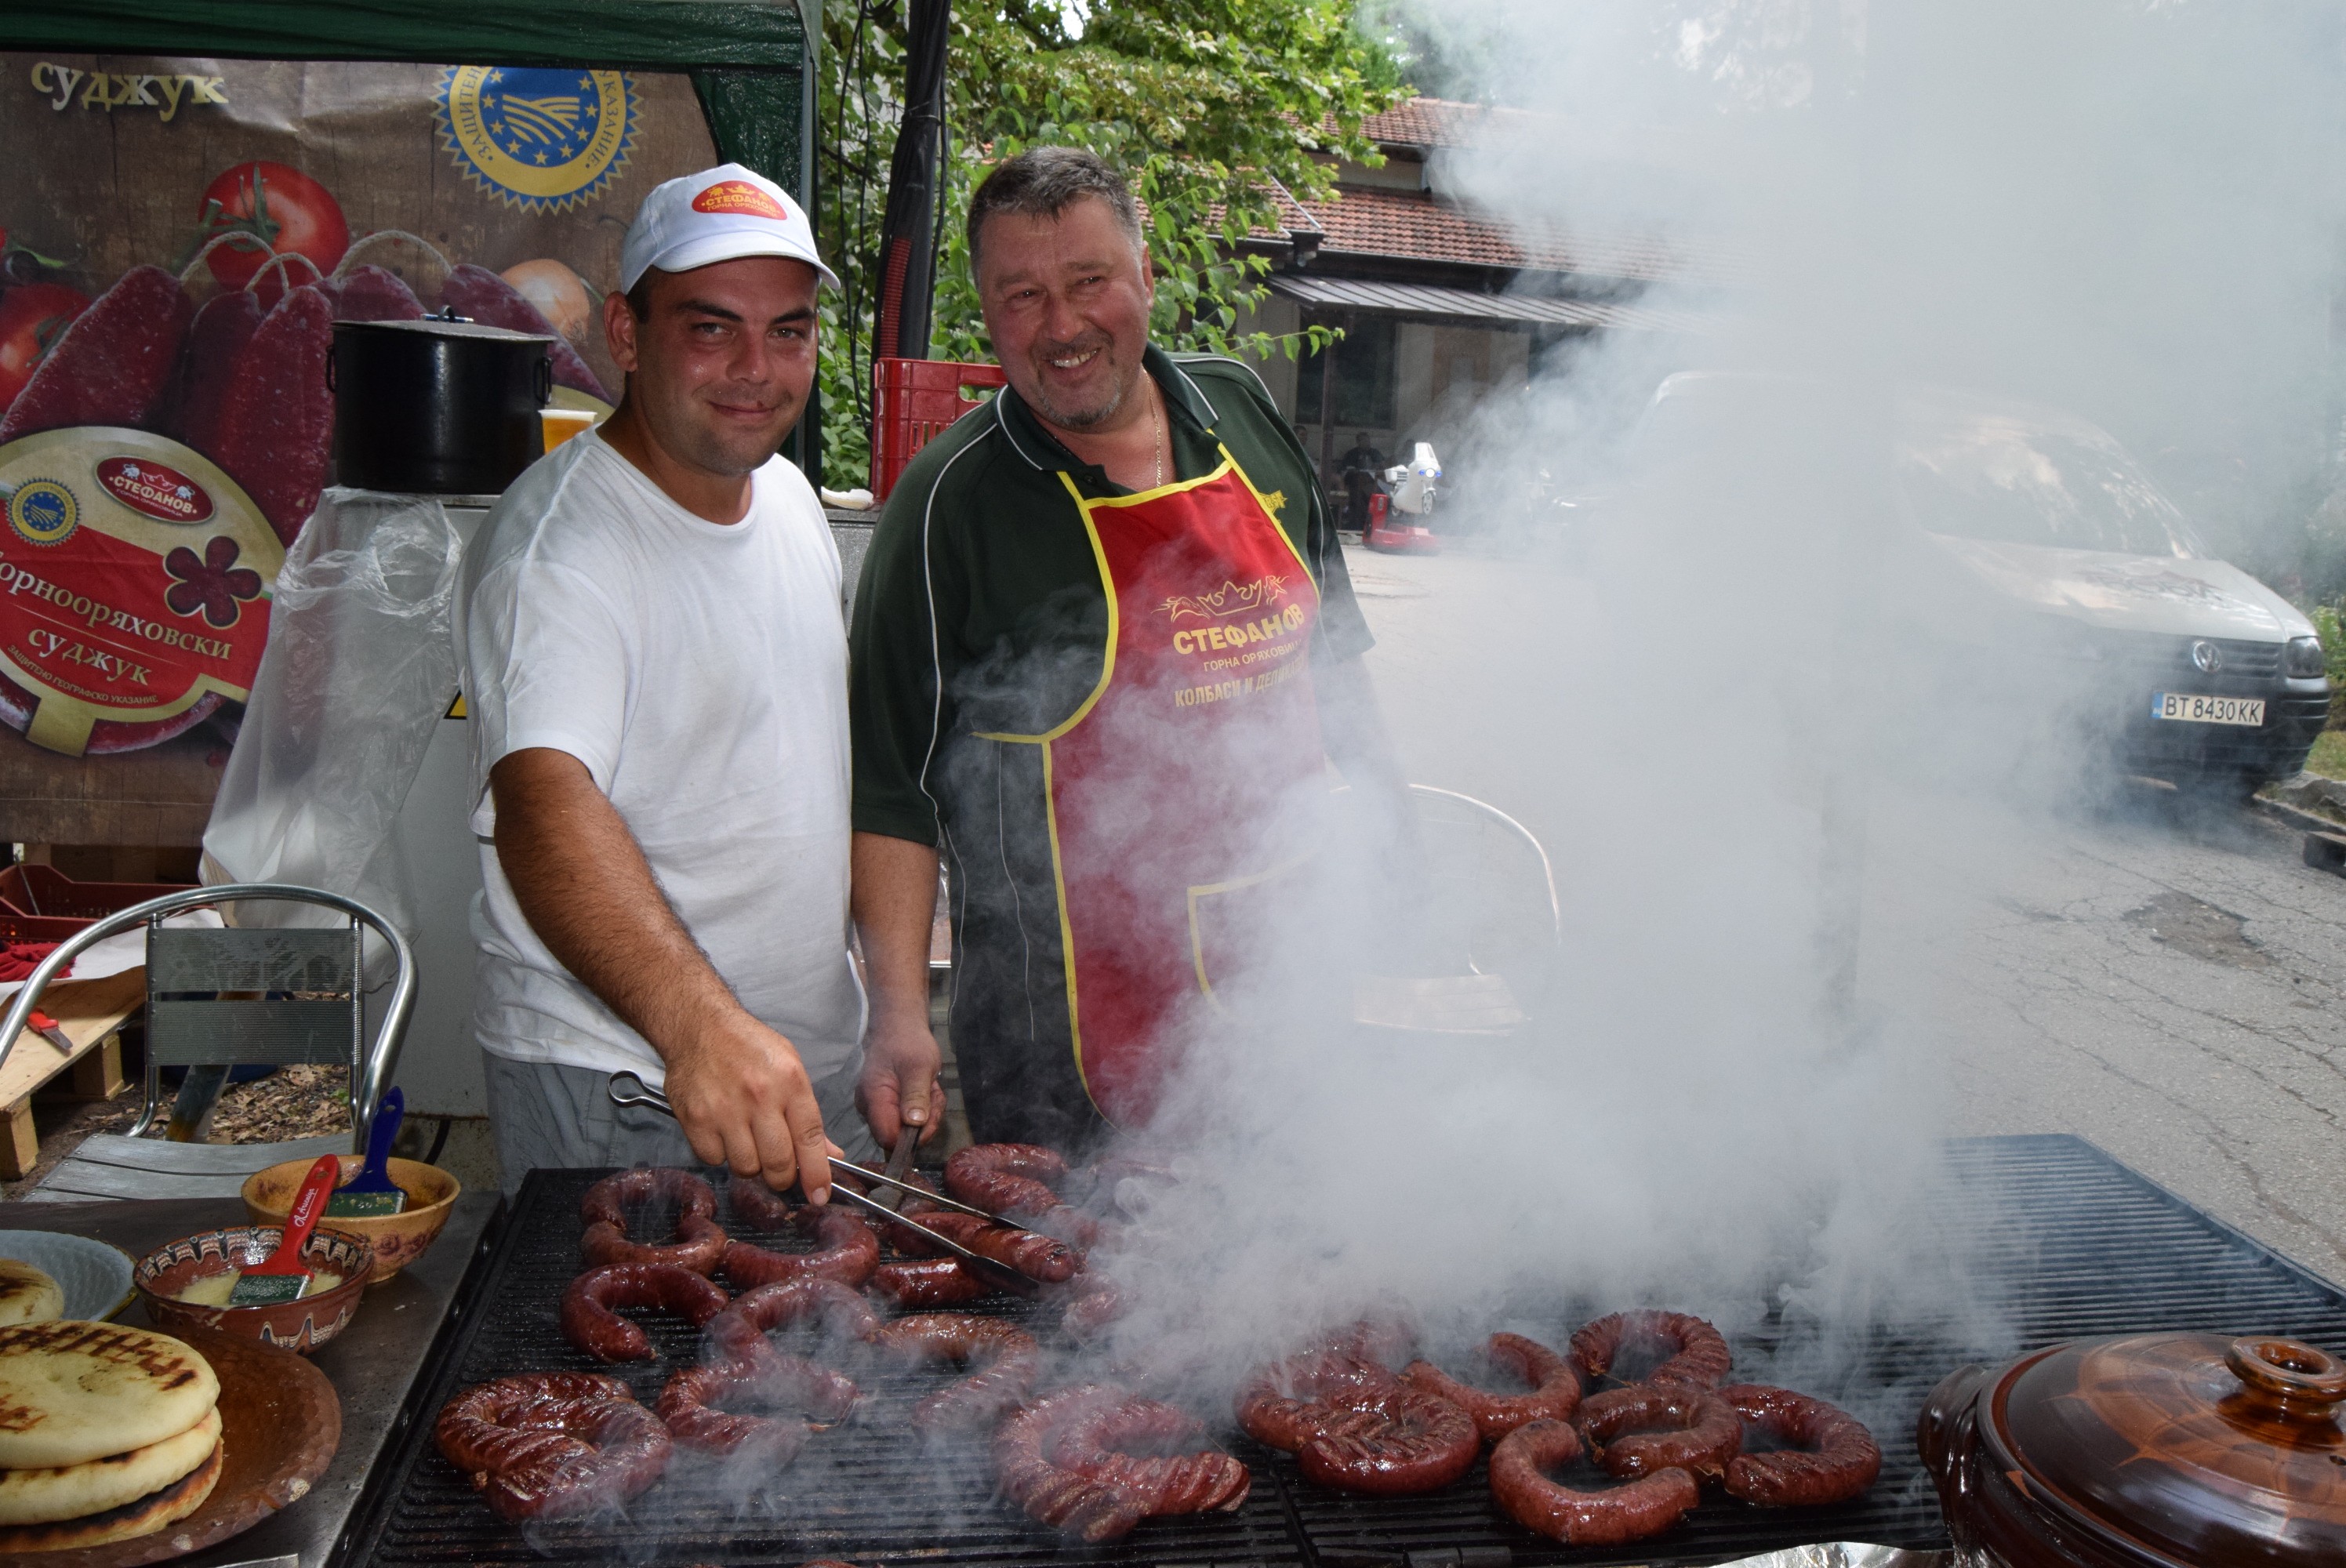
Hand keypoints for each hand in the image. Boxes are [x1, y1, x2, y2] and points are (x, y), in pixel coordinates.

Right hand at [660, 1008, 840, 1200]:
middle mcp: (759, 1096)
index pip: (810, 1139)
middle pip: (778, 1163)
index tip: (819, 1195)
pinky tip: (723, 1132)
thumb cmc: (748, 1047)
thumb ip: (807, 1115)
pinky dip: (720, 1154)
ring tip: (747, 1139)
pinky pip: (714, 1160)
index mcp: (790, 1082)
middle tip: (779, 1170)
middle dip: (782, 1177)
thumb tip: (829, 1155)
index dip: (817, 1174)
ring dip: (750, 1163)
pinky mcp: (695, 1119)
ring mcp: (724, 1109)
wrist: (699, 1026)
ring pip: (746, 1167)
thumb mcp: (790, 1068)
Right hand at [857, 1012, 943, 1154]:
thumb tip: (914, 1124)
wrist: (900, 1028)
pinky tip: (927, 1089)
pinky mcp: (888, 1106)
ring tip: (931, 1087)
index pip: (888, 1137)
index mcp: (873, 1099)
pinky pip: (909, 1119)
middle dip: (924, 1122)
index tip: (929, 1118)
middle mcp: (871, 1109)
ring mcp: (878, 1108)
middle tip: (934, 1095)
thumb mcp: (918, 1067)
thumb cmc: (908, 1043)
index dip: (911, 1137)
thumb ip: (916, 1096)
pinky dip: (924, 1108)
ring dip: (927, 1112)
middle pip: (899, 1136)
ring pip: (908, 1129)